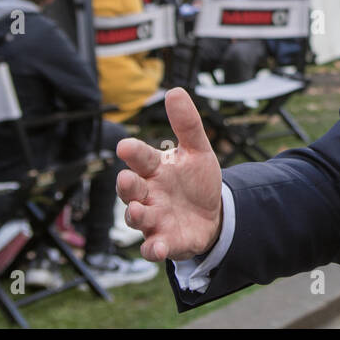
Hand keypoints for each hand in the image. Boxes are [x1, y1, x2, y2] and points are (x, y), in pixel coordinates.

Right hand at [116, 88, 222, 261]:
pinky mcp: (165, 241)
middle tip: (126, 179)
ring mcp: (155, 219)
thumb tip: (175, 91)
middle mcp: (149, 194)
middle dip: (127, 186)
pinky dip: (153, 248)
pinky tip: (157, 247)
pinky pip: (153, 247)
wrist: (214, 215)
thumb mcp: (198, 151)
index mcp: (156, 170)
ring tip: (138, 211)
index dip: (134, 153)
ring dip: (136, 216)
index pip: (141, 159)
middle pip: (131, 190)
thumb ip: (187, 124)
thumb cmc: (197, 181)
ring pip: (137, 218)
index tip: (125, 146)